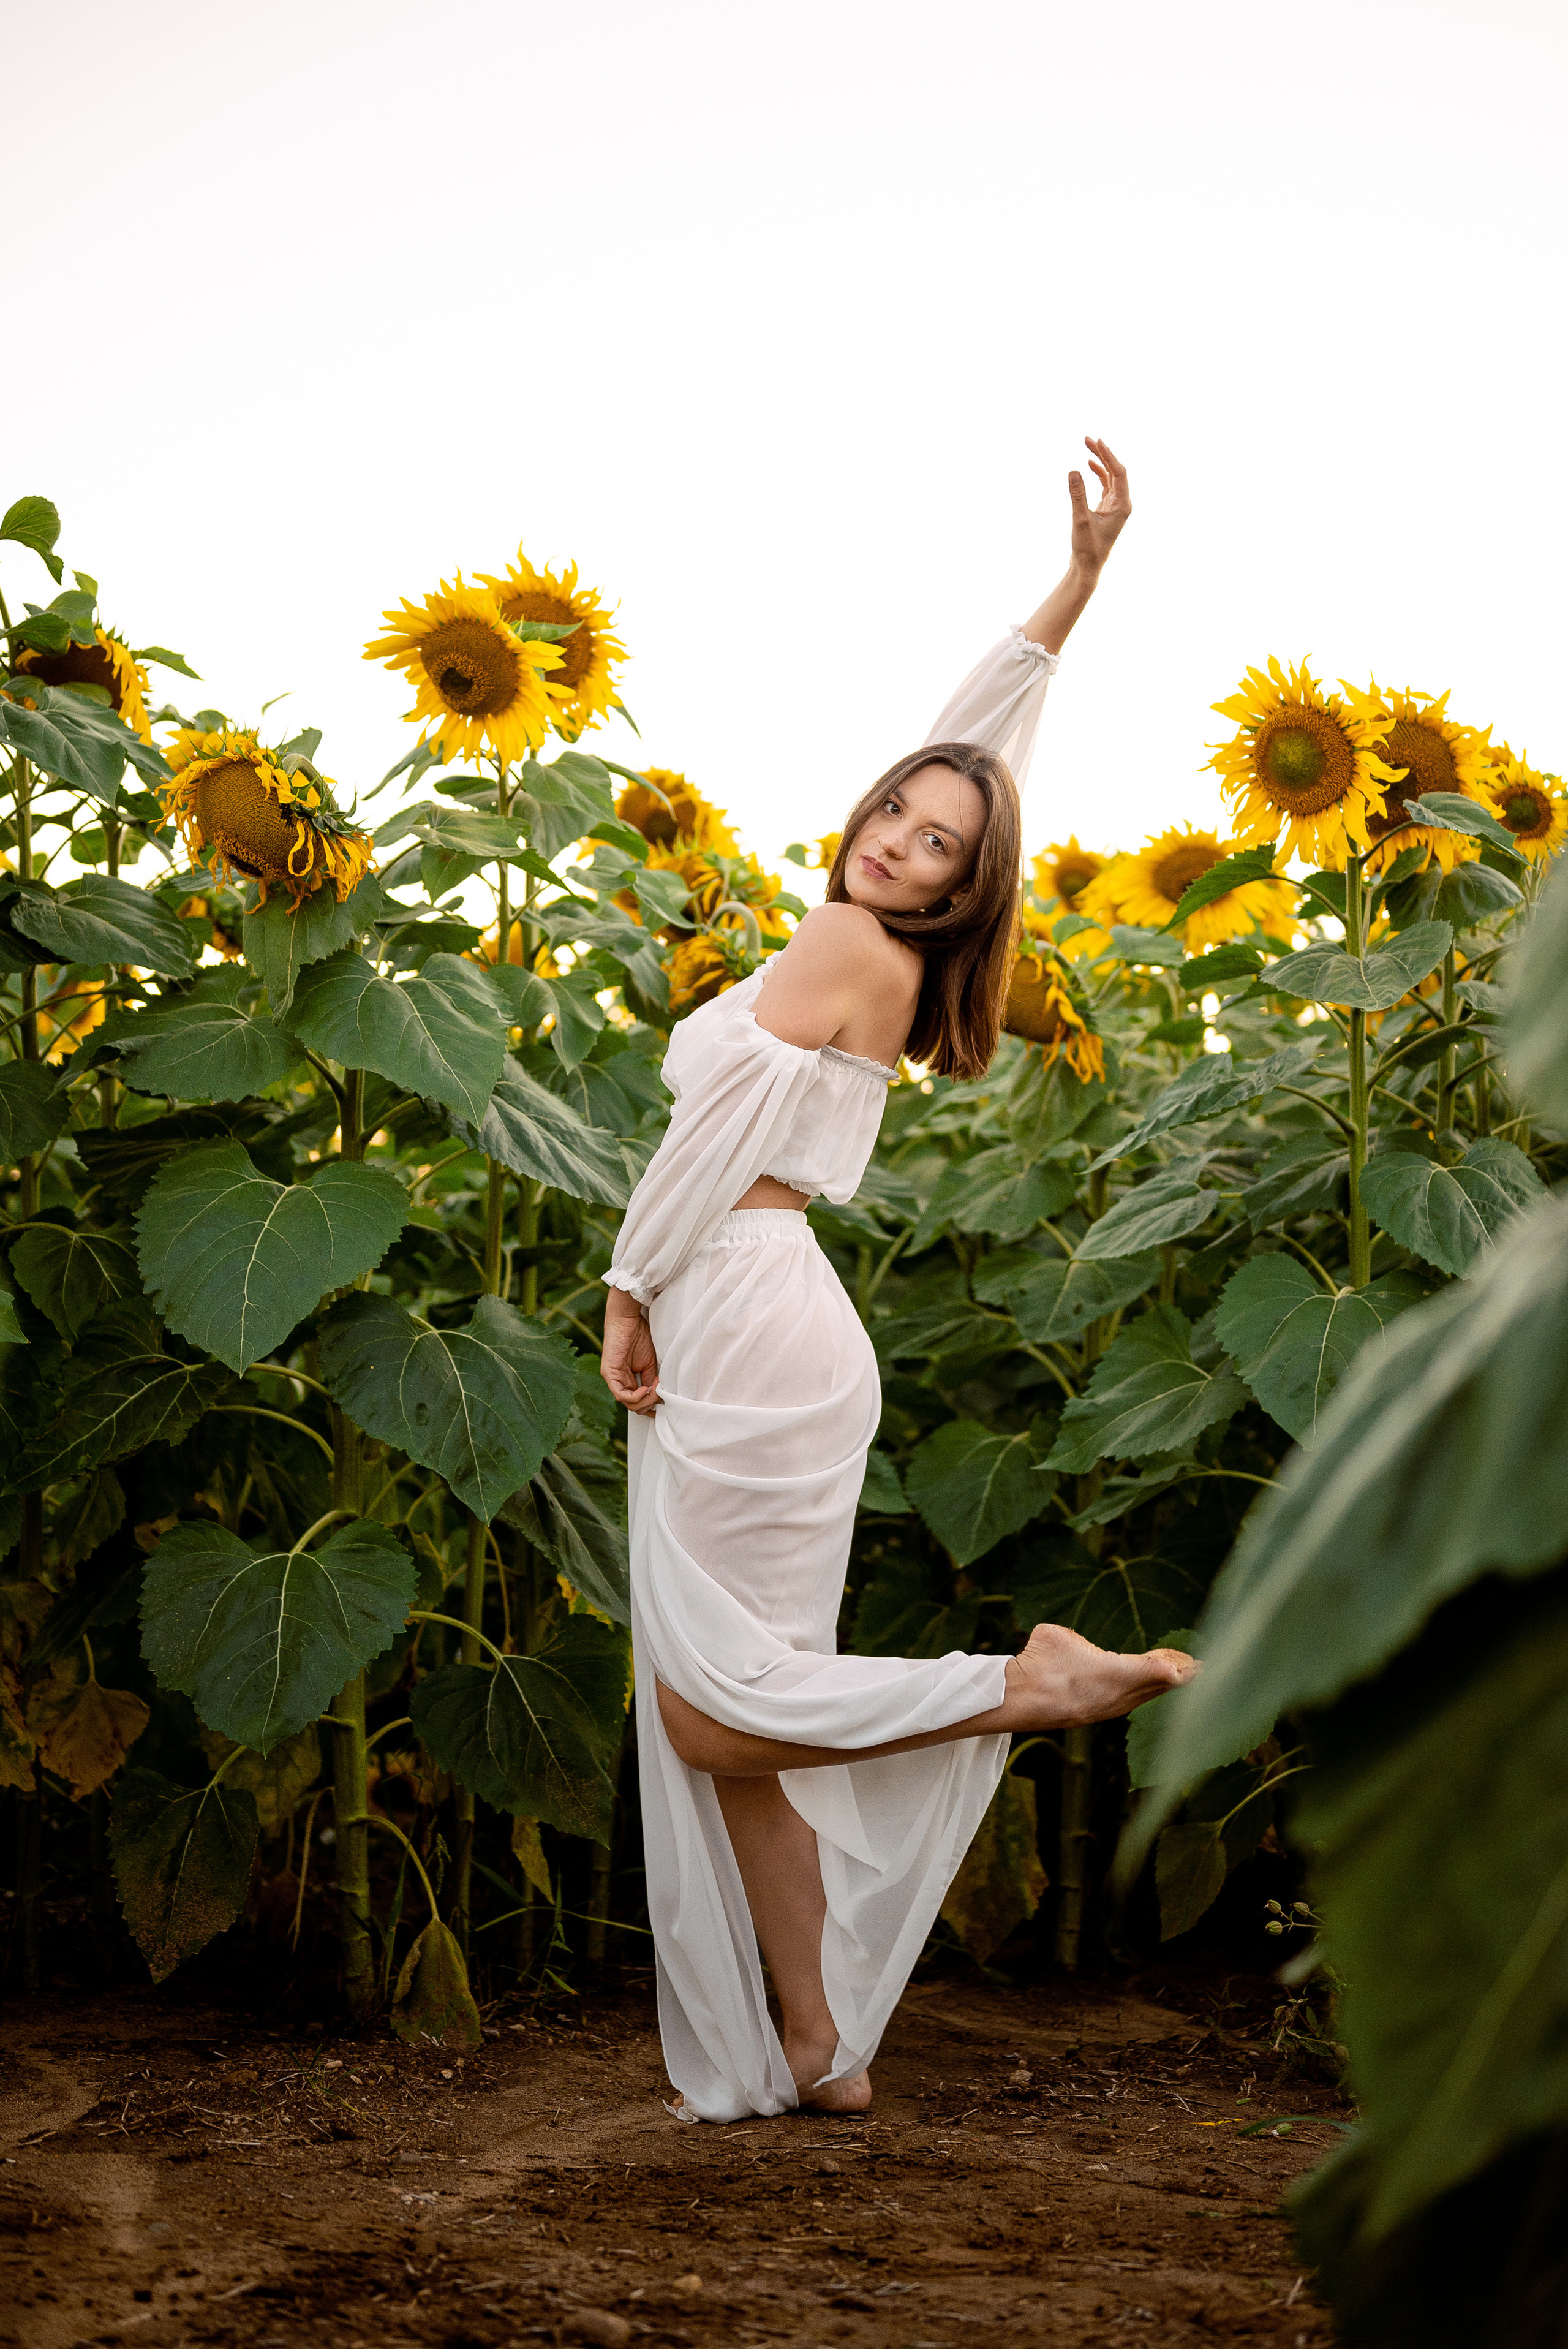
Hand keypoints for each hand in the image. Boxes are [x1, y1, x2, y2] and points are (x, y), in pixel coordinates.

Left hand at [601, 1284, 659, 1414]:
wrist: (628, 1319)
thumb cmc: (639, 1336)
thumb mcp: (650, 1363)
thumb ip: (651, 1380)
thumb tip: (659, 1395)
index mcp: (627, 1379)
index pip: (637, 1402)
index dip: (650, 1406)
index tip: (664, 1405)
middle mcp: (618, 1381)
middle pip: (633, 1406)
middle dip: (650, 1404)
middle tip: (661, 1396)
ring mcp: (612, 1378)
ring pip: (628, 1403)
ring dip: (645, 1401)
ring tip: (655, 1391)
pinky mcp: (608, 1373)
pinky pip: (620, 1394)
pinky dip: (635, 1396)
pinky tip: (645, 1389)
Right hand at [1068, 435, 1130, 579]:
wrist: (1088, 567)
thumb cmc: (1087, 548)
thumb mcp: (1080, 520)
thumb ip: (1077, 495)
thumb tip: (1073, 471)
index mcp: (1123, 505)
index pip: (1118, 473)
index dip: (1108, 455)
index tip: (1096, 442)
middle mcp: (1122, 503)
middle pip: (1115, 471)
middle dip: (1103, 454)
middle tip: (1088, 438)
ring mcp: (1115, 506)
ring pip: (1110, 477)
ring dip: (1100, 462)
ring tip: (1087, 446)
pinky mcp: (1106, 509)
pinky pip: (1105, 485)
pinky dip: (1098, 474)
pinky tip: (1089, 464)